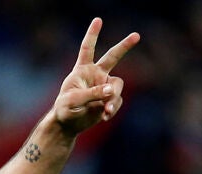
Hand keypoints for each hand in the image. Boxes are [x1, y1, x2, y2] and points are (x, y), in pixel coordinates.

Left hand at [51, 18, 138, 136]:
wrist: (68, 124)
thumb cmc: (65, 109)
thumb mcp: (73, 101)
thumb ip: (92, 94)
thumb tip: (111, 91)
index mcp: (82, 70)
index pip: (88, 49)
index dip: (93, 34)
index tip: (98, 20)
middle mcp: (96, 75)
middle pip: (112, 57)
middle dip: (125, 46)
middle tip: (136, 35)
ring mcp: (104, 87)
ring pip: (117, 87)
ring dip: (113, 99)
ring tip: (105, 110)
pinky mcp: (109, 99)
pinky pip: (117, 101)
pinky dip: (112, 109)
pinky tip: (104, 116)